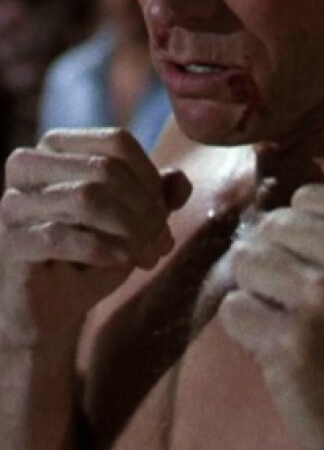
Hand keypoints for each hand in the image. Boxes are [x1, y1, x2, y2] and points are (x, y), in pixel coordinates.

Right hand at [0, 128, 189, 349]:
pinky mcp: (10, 242)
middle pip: (105, 169)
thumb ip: (159, 194)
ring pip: (86, 197)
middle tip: (162, 241)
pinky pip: (61, 236)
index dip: (150, 177)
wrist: (53, 307)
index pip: (117, 142)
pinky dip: (102, 249)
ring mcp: (13, 202)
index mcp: (58, 146)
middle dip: (145, 208)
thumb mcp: (134, 218)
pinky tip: (121, 261)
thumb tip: (181, 180)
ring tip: (148, 255)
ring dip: (129, 230)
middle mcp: (29, 164)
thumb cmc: (93, 252)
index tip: (165, 213)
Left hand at [219, 184, 323, 449]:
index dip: (303, 238)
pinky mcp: (292, 342)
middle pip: (272, 226)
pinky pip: (233, 309)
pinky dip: (248, 331)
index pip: (306, 198)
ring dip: (259, 294)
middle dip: (277, 262)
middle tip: (307, 305)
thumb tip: (263, 211)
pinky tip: (283, 352)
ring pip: (246, 261)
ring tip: (295, 325)